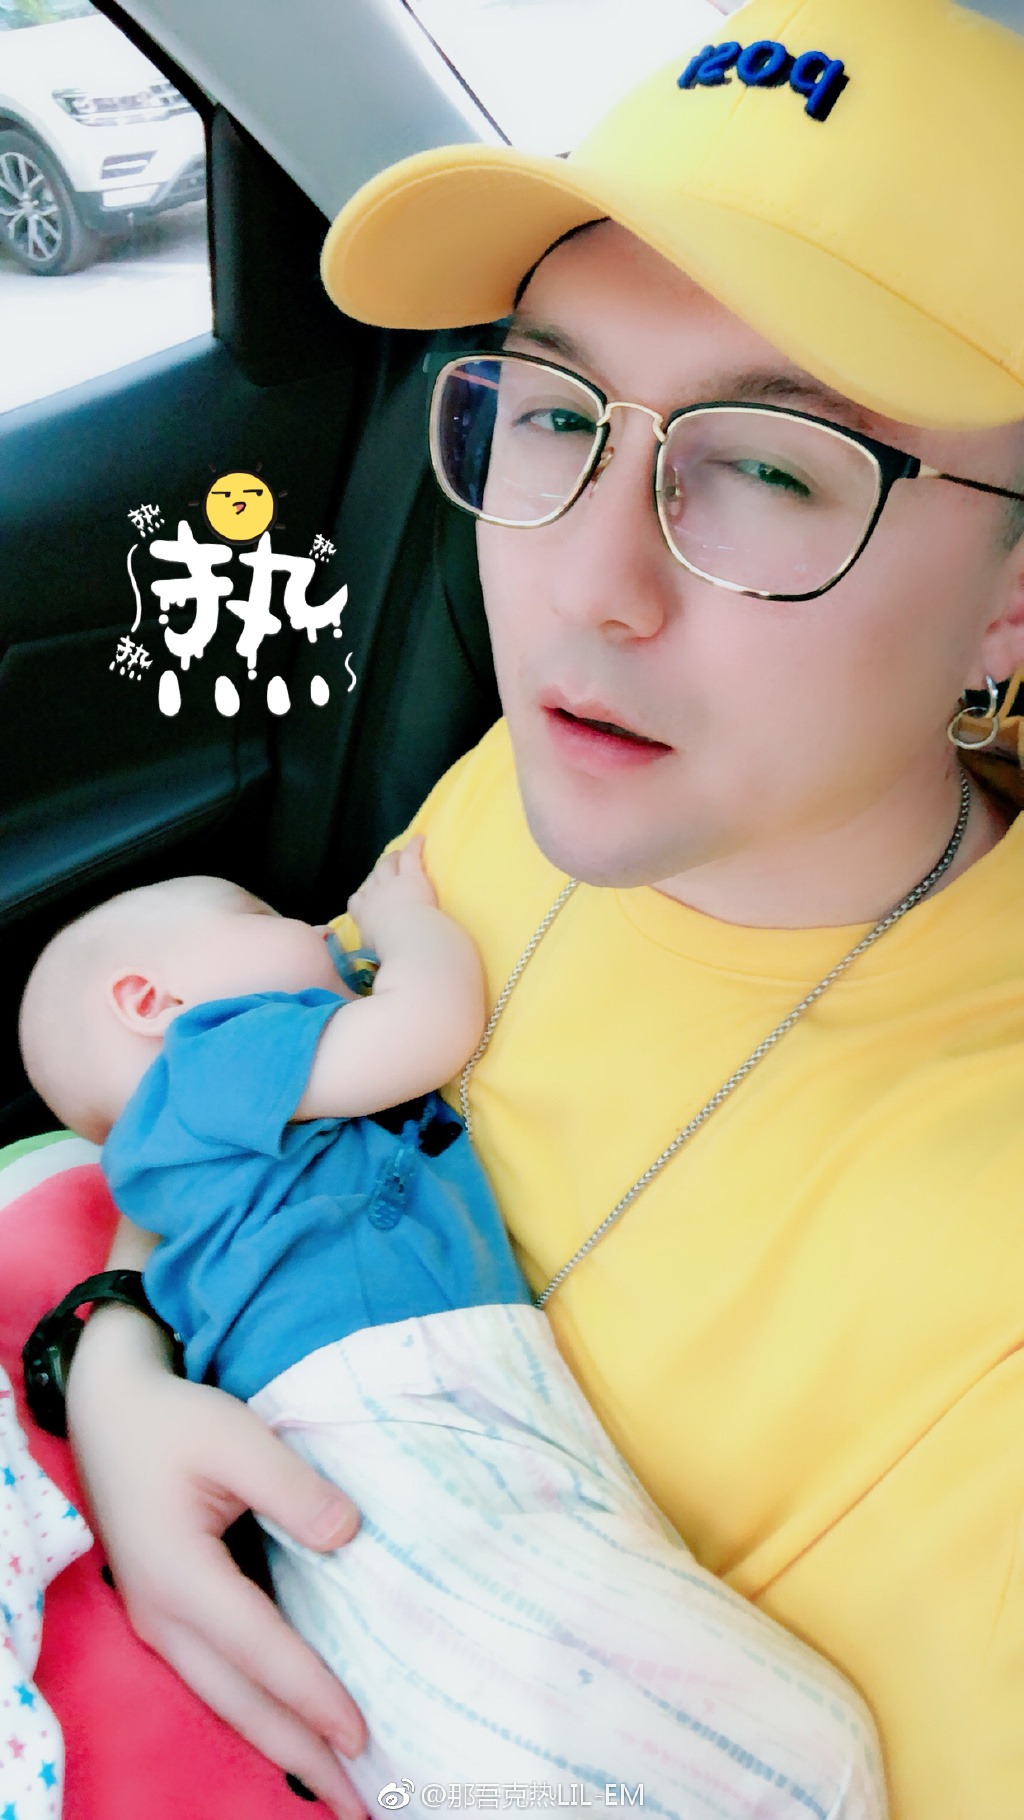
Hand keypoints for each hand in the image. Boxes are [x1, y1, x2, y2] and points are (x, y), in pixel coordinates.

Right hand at [66, 1307, 368, 1816]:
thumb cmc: (174, 1421)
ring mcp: (163, 1623)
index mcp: (178, 1574)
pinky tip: (301, 1729)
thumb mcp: (235, 1434)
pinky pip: (222, 1681)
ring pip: (229, 1702)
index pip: (260, 1648)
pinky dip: (265, 1715)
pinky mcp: (172, 1617)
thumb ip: (292, 1487)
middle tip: (365, 1802)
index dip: (312, 1692)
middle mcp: (165, 1615)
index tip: (362, 1732)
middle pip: (241, 1703)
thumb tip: (347, 1536)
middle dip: (302, 1757)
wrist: (110, 1412)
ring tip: (342, 1786)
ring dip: (285, 1746)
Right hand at [347, 836, 435, 950]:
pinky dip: (415, 846)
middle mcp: (374, 898)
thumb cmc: (398, 957)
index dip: (361, 898)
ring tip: (395, 854)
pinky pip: (411, 855)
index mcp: (365, 920)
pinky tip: (420, 838)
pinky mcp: (411, 876)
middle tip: (382, 871)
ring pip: (387, 865)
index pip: (356, 903)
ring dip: (391, 859)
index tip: (364, 897)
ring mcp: (392, 885)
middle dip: (375, 875)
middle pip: (371, 881)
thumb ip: (378, 958)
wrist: (413, 944)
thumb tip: (377, 971)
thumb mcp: (379, 960)